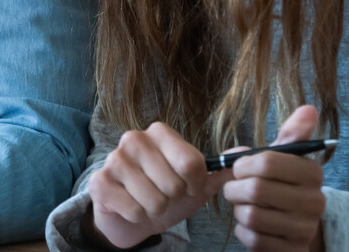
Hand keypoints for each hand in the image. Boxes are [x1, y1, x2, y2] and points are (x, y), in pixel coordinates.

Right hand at [85, 122, 231, 248]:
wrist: (129, 215)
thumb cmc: (164, 194)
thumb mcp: (196, 184)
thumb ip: (221, 169)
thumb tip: (248, 152)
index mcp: (159, 132)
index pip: (192, 163)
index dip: (195, 184)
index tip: (188, 187)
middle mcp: (134, 139)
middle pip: (173, 184)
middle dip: (173, 199)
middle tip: (163, 195)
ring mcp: (114, 160)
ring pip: (154, 200)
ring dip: (155, 210)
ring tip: (147, 202)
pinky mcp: (100, 182)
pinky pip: (134, 210)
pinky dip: (138, 217)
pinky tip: (131, 207)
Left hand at [221, 105, 326, 251]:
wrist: (297, 228)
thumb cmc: (284, 186)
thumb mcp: (288, 159)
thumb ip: (293, 134)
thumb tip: (309, 109)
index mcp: (312, 173)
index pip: (266, 162)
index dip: (242, 165)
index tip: (239, 167)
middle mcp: (314, 202)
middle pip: (255, 190)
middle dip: (234, 188)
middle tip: (234, 188)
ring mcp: (304, 229)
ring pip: (250, 215)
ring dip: (238, 210)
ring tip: (244, 206)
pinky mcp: (292, 250)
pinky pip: (252, 238)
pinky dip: (242, 231)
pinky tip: (251, 225)